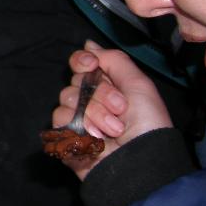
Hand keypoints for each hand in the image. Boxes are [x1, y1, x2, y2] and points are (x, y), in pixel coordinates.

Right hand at [50, 41, 172, 179]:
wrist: (140, 161)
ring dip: (92, 115)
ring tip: (112, 132)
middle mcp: (89, 101)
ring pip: (66, 100)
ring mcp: (77, 120)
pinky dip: (77, 129)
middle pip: (74, 82)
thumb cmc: (147, 124)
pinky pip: (58, 122)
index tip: (91, 66)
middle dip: (99, 95)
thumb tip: (89, 44)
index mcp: (107, 85)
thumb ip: (113, 60)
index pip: (80, 64)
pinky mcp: (66, 138)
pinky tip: (95, 141)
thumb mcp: (139, 85)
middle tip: (120, 110)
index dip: (82, 62)